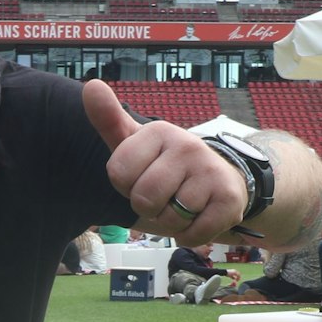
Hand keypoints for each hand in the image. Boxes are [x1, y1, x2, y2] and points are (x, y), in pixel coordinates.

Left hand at [83, 80, 246, 245]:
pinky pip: (192, 235)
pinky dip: (190, 235)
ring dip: (170, 222)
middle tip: (164, 195)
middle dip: (148, 208)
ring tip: (183, 203)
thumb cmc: (166, 165)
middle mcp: (187, 145)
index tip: (142, 175)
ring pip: (169, 219)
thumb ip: (109, 120)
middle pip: (143, 199)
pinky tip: (199, 216)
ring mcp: (211, 171)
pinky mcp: (229, 199)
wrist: (220, 180)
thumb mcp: (135, 143)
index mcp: (159, 131)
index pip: (118, 174)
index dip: (125, 186)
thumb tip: (91, 86)